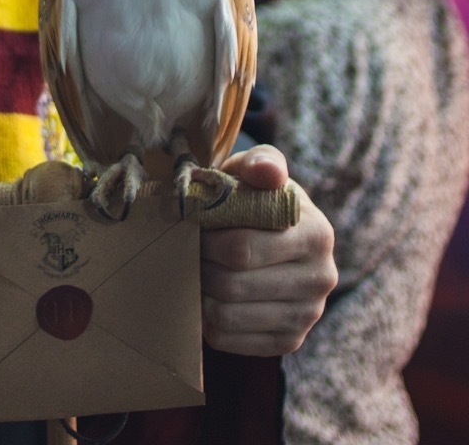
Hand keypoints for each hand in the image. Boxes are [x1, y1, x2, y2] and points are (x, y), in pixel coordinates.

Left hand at [200, 145, 337, 354]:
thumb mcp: (256, 171)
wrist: (273, 235)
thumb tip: (267, 173)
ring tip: (193, 272)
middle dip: (197, 267)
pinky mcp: (290, 341)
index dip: (203, 241)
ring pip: (226, 317)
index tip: (188, 229)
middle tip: (183, 253)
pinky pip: (229, 340)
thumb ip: (260, 163)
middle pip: (231, 285)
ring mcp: (308, 315)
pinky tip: (207, 297)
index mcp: (315, 234)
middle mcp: (321, 279)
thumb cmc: (255, 197)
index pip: (240, 249)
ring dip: (198, 295)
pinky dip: (206, 321)